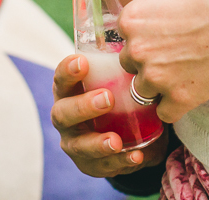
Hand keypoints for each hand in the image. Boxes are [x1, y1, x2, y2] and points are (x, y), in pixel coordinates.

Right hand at [50, 54, 168, 177]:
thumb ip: (124, 65)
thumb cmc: (119, 96)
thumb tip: (147, 42)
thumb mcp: (119, 80)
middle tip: (107, 98)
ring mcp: (75, 143)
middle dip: (83, 106)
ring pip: (78, 145)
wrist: (128, 134)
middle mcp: (65, 117)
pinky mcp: (90, 164)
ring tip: (116, 141)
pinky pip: (102, 166)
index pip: (61, 78)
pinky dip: (120, 162)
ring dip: (97, 143)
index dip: (68, 70)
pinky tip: (136, 156)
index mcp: (69, 91)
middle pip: (63, 113)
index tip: (83, 62)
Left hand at [118, 0, 208, 123]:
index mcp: (131, 20)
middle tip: (173, 56)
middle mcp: (137, 49)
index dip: (144, 40)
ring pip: (143, 92)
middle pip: (130, 66)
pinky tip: (189, 92)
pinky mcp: (178, 98)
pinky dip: (175, 106)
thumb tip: (151, 28)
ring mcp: (156, 77)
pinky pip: (165, 113)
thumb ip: (152, 16)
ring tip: (182, 74)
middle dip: (148, 63)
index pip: (125, 39)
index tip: (161, 39)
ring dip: (159, 86)